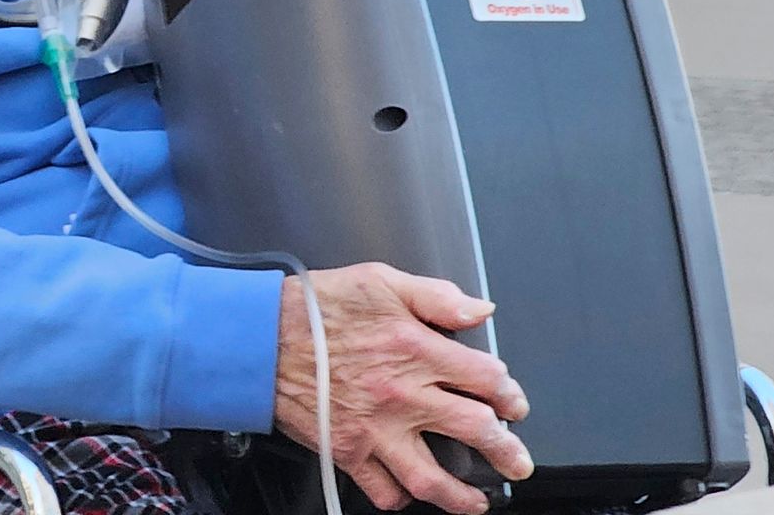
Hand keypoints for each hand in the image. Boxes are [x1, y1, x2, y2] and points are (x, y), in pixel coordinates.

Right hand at [274, 263, 532, 513]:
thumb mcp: (379, 280)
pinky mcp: (347, 450)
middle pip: (475, 431)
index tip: (513, 402)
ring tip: (477, 499)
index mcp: (415, 349)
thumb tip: (479, 310)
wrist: (257, 338)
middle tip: (516, 459)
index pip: (485, 378)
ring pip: (432, 476)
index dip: (509, 393)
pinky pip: (381, 489)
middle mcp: (402, 395)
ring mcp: (375, 429)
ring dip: (463, 494)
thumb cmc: (313, 309)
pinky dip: (400, 498)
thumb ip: (436, 296)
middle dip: (506, 450)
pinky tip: (410, 494)